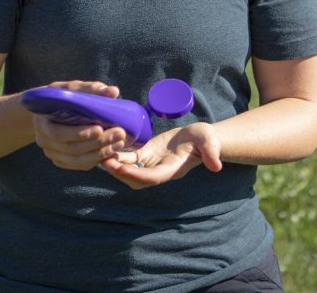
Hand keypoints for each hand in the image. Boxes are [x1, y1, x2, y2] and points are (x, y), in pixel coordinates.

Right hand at [31, 80, 126, 170]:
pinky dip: (97, 160)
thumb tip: (113, 92)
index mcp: (41, 122)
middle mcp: (44, 141)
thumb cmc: (61, 97)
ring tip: (120, 143)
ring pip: (77, 161)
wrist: (47, 112)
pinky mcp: (62, 160)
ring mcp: (52, 153)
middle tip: (120, 133)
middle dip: (97, 143)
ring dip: (101, 153)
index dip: (79, 134)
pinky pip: (80, 165)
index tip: (100, 129)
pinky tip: (112, 151)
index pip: (58, 134)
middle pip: (71, 149)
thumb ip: (90, 89)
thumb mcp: (71, 88)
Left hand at [100, 122, 222, 189]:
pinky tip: (108, 146)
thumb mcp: (210, 143)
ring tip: (100, 154)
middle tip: (103, 160)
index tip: (121, 168)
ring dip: (115, 165)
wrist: (201, 138)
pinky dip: (119, 155)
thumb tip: (217, 166)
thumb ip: (212, 154)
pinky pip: (130, 158)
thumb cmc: (206, 139)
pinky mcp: (147, 155)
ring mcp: (152, 164)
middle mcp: (159, 171)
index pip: (152, 177)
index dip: (136, 174)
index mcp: (172, 170)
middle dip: (119, 172)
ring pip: (129, 170)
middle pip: (135, 178)